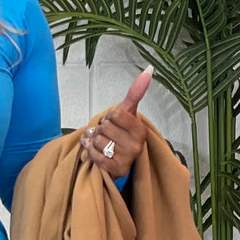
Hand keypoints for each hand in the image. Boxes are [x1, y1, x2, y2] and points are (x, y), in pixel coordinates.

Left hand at [80, 65, 152, 179]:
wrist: (118, 158)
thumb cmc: (122, 133)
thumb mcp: (128, 112)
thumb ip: (135, 92)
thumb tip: (149, 69)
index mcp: (140, 129)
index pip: (115, 115)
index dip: (109, 117)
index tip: (114, 123)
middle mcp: (136, 145)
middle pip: (104, 128)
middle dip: (100, 129)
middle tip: (107, 135)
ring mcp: (126, 159)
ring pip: (98, 141)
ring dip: (94, 141)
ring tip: (102, 143)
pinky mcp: (115, 170)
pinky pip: (94, 155)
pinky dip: (90, 151)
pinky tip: (96, 151)